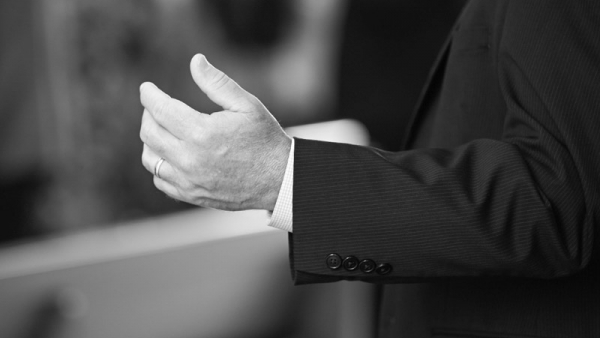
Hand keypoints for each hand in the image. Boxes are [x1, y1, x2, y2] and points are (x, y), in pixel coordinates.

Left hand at [139, 54, 291, 210]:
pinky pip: (160, 181)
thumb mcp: (247, 105)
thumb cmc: (264, 139)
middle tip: (156, 106)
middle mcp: (190, 159)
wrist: (279, 179)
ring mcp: (189, 180)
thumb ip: (218, 83)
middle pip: (149, 133)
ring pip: (150, 159)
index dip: (149, 95)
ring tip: (162, 129)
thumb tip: (195, 60)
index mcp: (202, 133)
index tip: (147, 88)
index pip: (159, 109)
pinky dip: (159, 165)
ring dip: (150, 141)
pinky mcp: (192, 195)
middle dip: (149, 114)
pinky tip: (169, 155)